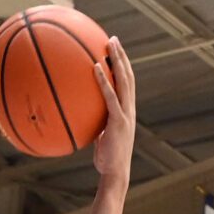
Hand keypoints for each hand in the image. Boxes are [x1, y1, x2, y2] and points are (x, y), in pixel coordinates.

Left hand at [90, 36, 137, 182]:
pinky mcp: (118, 121)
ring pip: (124, 81)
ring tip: (109, 44)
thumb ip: (97, 124)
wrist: (115, 174)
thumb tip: (83, 117)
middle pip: (128, 76)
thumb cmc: (106, 159)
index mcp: (127, 112)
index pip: (127, 84)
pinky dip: (104, 80)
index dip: (123, 66)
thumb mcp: (101, 137)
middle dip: (121, 56)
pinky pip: (110, 96)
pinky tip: (96, 66)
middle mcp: (130, 109)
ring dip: (117, 61)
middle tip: (113, 39)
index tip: (115, 51)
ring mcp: (126, 114)